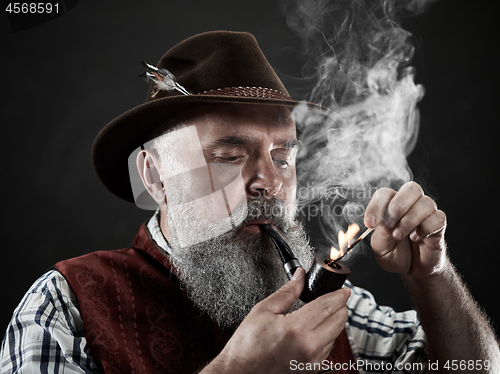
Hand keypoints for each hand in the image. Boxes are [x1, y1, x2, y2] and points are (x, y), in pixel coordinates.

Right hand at [203, 267, 349, 373]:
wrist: (240, 372)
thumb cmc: (247, 345)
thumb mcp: (264, 310)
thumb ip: (287, 292)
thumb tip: (299, 277)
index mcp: (296, 330)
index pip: (327, 306)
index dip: (338, 295)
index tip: (343, 289)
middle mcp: (308, 347)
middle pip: (338, 321)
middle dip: (340, 306)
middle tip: (337, 296)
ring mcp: (312, 361)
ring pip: (336, 335)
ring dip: (334, 321)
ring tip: (325, 311)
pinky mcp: (311, 369)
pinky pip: (328, 349)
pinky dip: (327, 336)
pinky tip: (317, 328)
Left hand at [364, 181, 447, 279]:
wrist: (414, 270)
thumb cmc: (396, 254)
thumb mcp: (381, 248)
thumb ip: (381, 234)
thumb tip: (386, 222)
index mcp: (391, 205)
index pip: (385, 193)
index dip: (376, 206)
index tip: (370, 223)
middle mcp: (411, 205)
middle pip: (411, 188)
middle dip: (398, 206)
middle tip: (390, 225)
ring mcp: (426, 213)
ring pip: (426, 202)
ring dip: (410, 220)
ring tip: (399, 235)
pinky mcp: (439, 225)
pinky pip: (438, 218)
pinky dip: (425, 228)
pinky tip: (417, 238)